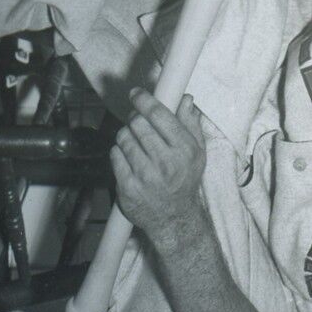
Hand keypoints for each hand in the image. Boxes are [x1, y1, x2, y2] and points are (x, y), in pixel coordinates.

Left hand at [111, 90, 205, 243]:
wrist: (173, 218)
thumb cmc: (185, 180)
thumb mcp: (197, 152)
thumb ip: (190, 124)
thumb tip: (185, 99)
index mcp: (184, 150)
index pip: (159, 115)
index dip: (144, 99)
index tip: (136, 93)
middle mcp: (165, 162)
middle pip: (138, 123)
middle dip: (135, 117)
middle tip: (137, 120)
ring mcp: (145, 176)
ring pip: (124, 137)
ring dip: (126, 134)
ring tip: (134, 141)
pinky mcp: (127, 187)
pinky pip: (114, 155)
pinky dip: (118, 152)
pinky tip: (128, 157)